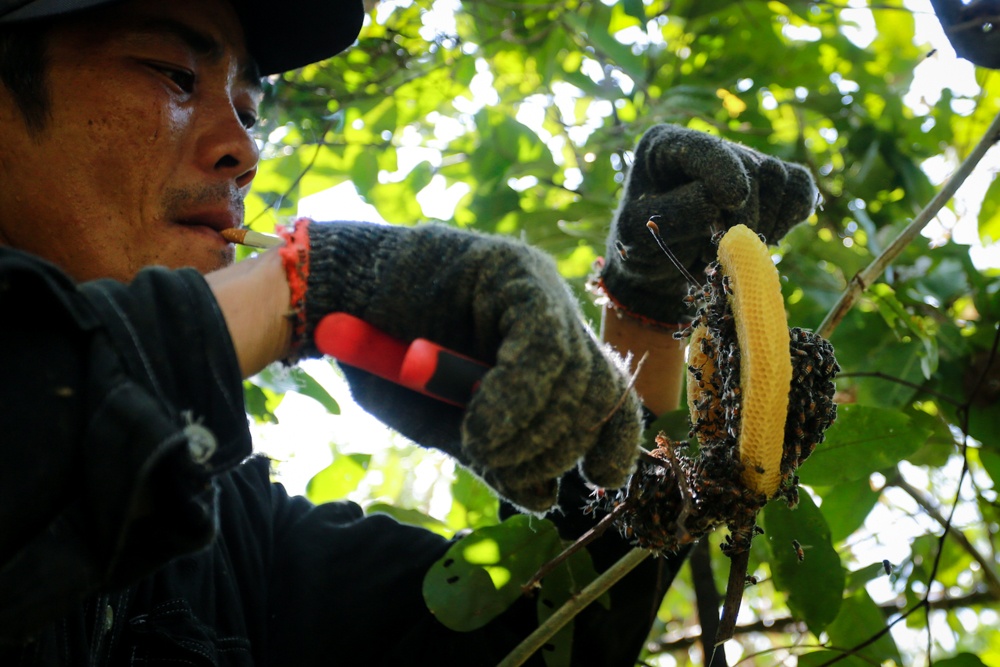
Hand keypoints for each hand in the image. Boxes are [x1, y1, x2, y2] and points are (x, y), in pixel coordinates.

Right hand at [298, 220, 642, 511]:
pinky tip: (478, 426)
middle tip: (499, 463)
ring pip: (576, 371)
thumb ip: (496, 456)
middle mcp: (553, 314)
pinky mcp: (512, 269)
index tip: (598, 480)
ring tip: (478, 445)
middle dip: (558, 447)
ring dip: (532, 431)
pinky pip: (541, 343)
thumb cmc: (386, 361)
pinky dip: (515, 397)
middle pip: (599, 389)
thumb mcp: (448, 425)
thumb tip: (545, 498)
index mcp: (548, 349)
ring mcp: (537, 286)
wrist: (332, 297)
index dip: (614, 444)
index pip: (610, 397)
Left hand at [599, 124, 817, 323]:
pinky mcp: (769, 185)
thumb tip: (719, 199)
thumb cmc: (641, 250)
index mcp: (663, 146)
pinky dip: (791, 216)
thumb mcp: (639, 235)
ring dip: (764, 222)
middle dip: (743, 216)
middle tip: (721, 251)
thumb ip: (676, 213)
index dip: (724, 171)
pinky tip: (768, 238)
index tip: (732, 200)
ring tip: (733, 248)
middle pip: (750, 167)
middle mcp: (707, 145)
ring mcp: (742, 162)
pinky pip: (800, 189)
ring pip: (779, 178)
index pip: (705, 147)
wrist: (660, 273)